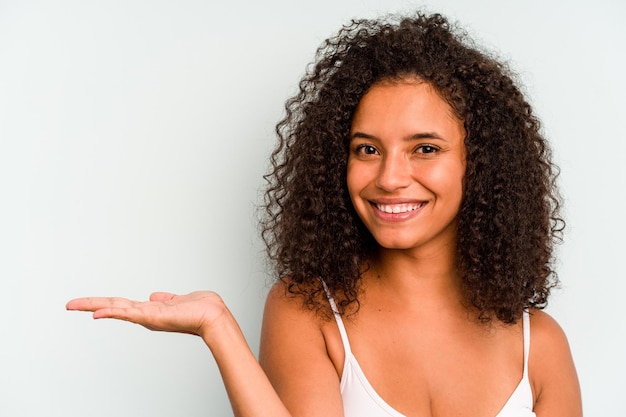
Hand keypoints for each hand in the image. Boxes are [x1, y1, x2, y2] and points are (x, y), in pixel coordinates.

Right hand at [66, 291, 229, 337]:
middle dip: (91, 306)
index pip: (123, 305)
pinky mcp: (152, 317)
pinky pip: (128, 313)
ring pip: (116, 309)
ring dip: (94, 307)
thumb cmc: (202, 309)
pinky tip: (97, 313)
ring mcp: (147, 317)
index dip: (105, 304)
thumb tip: (155, 295)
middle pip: (113, 307)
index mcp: (151, 310)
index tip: (89, 304)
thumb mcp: (179, 300)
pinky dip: (112, 313)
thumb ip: (166, 298)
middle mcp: (146, 315)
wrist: (213, 316)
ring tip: (74, 305)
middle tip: (69, 304)